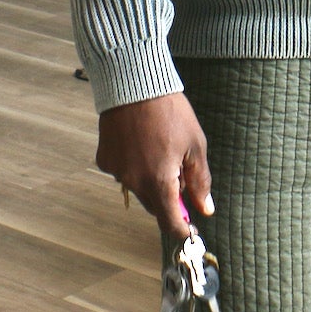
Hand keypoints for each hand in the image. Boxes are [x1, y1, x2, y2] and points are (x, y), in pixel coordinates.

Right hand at [97, 92, 212, 239]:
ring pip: (138, 188)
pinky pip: (123, 172)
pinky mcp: (105, 159)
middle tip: (180, 172)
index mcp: (159, 182)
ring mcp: (117, 172)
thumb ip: (200, 182)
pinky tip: (140, 143)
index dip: (182, 228)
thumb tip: (205, 209)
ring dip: (150, 180)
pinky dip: (133, 165)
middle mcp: (134, 182)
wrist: (134, 83)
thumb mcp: (195, 145)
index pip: (169, 223)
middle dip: (168, 197)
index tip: (190, 226)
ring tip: (159, 149)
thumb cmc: (170, 112)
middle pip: (154, 205)